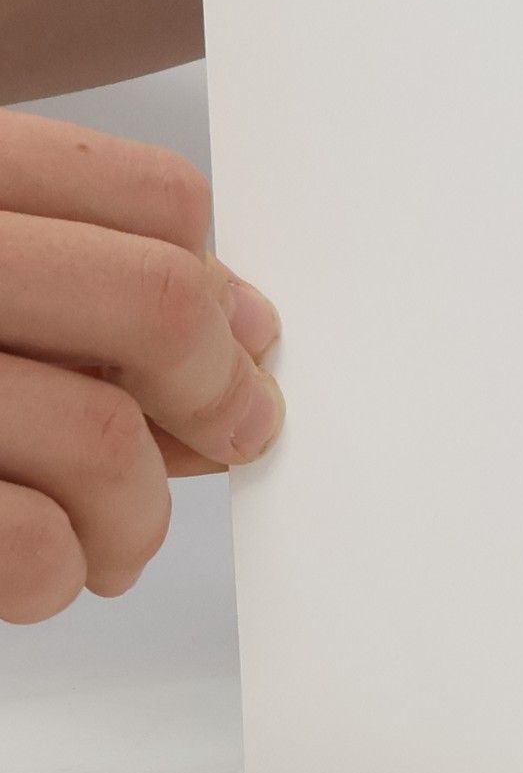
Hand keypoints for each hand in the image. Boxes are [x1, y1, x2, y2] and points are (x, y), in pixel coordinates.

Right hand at [0, 110, 281, 622]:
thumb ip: (80, 289)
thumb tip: (246, 339)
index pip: (154, 198)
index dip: (221, 284)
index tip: (241, 346)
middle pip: (152, 304)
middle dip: (220, 391)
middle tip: (231, 434)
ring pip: (101, 437)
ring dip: (139, 512)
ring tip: (116, 534)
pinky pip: (27, 542)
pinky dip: (61, 573)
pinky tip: (48, 570)